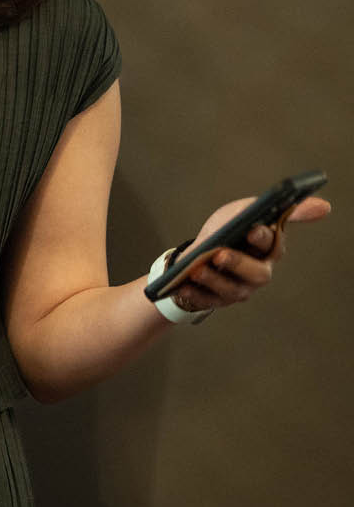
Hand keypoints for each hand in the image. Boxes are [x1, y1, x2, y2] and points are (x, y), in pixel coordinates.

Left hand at [168, 195, 330, 312]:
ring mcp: (238, 289)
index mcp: (268, 250)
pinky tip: (182, 285)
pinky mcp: (217, 301)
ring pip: (231, 290)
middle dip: (237, 263)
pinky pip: (206, 301)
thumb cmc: (227, 230)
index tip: (252, 229)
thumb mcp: (244, 212)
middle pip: (256, 274)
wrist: (197, 253)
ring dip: (212, 280)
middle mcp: (258, 273)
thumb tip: (324, 206)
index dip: (262, 237)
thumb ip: (275, 207)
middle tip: (218, 253)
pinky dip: (194, 293)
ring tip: (196, 269)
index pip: (272, 245)